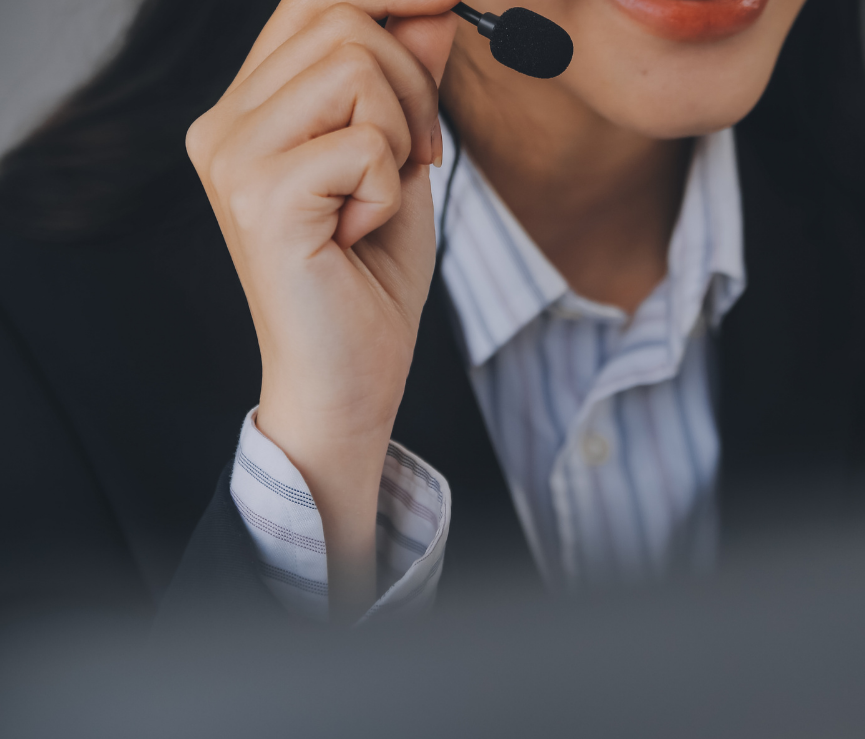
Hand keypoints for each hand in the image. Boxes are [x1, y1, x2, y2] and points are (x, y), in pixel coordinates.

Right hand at [186, 0, 459, 622]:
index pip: (311, 4)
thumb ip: (407, 85)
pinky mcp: (261, 197)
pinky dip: (390, 188)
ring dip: (401, 134)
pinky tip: (360, 232)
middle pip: (337, 20)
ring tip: (380, 198)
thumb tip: (430, 10)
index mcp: (247, 110)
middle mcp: (224, 123)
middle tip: (421, 154)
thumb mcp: (400, 161)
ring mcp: (233, 158)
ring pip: (354, 68)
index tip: (446, 9)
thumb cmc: (368, 279)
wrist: (344, 380)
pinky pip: (365, 142)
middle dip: (411, 81)